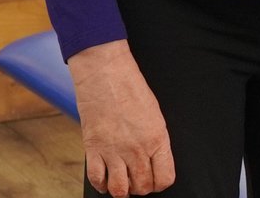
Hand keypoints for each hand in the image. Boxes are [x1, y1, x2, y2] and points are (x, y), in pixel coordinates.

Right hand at [68, 40, 173, 195]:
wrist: (105, 72)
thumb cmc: (130, 87)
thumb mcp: (155, 113)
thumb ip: (156, 140)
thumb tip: (154, 160)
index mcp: (157, 138)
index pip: (165, 178)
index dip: (160, 183)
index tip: (156, 180)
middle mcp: (137, 149)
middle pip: (143, 186)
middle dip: (141, 187)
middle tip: (137, 180)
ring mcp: (114, 150)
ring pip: (120, 190)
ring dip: (122, 190)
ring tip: (122, 182)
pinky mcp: (93, 148)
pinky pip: (97, 179)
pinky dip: (101, 184)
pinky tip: (104, 180)